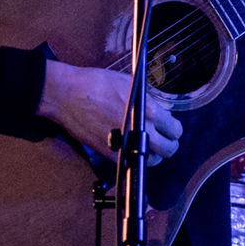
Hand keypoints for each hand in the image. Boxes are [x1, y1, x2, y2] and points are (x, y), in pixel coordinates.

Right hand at [38, 60, 183, 160]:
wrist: (69, 95)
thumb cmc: (97, 84)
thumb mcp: (130, 84)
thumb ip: (149, 100)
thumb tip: (160, 110)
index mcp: (149, 111)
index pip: (175, 129)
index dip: (174, 129)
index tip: (171, 127)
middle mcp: (141, 130)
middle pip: (168, 149)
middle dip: (169, 144)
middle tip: (165, 140)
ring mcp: (126, 144)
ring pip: (152, 160)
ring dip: (154, 154)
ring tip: (149, 146)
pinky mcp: (110, 153)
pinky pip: (132, 161)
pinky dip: (135, 157)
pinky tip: (132, 148)